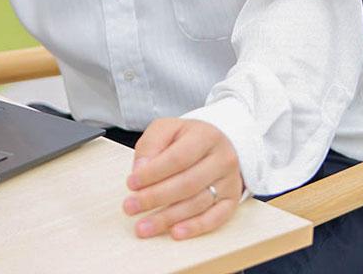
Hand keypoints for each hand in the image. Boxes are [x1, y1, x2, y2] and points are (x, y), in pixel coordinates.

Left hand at [123, 119, 244, 239]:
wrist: (215, 145)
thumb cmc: (186, 139)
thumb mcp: (166, 130)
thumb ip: (150, 145)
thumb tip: (140, 170)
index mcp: (205, 136)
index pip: (177, 158)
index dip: (152, 173)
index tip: (131, 184)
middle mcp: (222, 159)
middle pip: (187, 183)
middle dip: (155, 198)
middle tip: (130, 207)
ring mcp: (230, 181)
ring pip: (198, 203)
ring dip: (168, 218)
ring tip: (143, 226)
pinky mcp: (232, 201)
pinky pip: (215, 219)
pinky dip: (194, 228)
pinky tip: (174, 233)